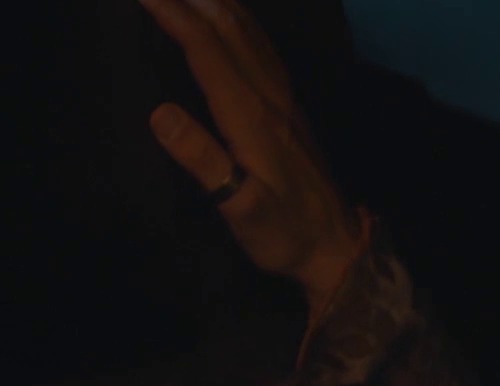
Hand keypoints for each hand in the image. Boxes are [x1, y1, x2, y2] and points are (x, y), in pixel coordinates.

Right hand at [140, 0, 361, 312]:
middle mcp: (271, 100)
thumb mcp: (241, 208)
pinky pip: (265, 51)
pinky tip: (234, 16)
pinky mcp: (292, 111)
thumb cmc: (285, 233)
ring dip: (219, 3)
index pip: (208, 52)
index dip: (175, 16)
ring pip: (251, 35)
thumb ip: (203, 160)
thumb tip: (161, 113)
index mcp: (252, 118)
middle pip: (230, 30)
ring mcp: (285, 102)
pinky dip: (243, 23)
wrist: (338, 248)